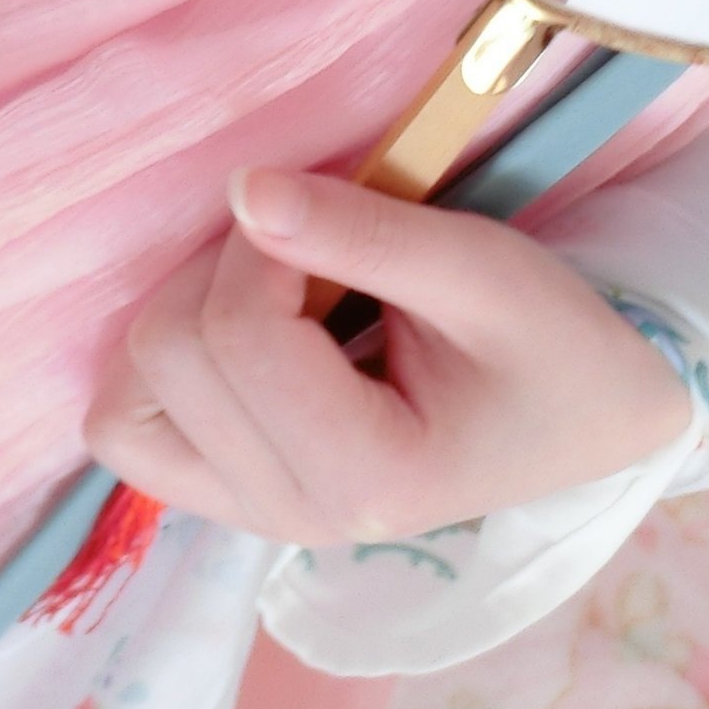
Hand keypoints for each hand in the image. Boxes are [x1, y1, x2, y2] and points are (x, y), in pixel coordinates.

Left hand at [82, 166, 695, 547]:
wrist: (585, 409)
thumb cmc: (550, 342)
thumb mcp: (482, 270)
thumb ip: (361, 233)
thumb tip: (244, 192)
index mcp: (367, 478)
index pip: (237, 335)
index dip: (263, 243)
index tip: (330, 217)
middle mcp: (293, 517)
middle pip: (165, 360)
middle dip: (221, 273)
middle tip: (308, 252)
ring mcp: (254, 516)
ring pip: (123, 406)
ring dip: (181, 317)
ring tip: (275, 293)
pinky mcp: (232, 496)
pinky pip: (133, 431)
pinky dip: (163, 367)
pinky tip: (238, 334)